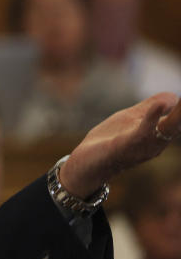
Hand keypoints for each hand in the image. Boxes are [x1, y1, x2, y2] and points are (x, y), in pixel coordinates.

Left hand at [60, 92, 180, 197]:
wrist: (87, 162)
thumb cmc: (111, 140)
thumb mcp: (131, 118)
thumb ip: (150, 107)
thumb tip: (174, 96)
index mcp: (159, 134)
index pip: (179, 118)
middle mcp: (157, 142)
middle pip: (179, 124)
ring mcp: (143, 145)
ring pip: (167, 128)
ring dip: (179, 114)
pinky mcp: (126, 145)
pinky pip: (143, 132)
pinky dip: (153, 118)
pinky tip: (159, 105)